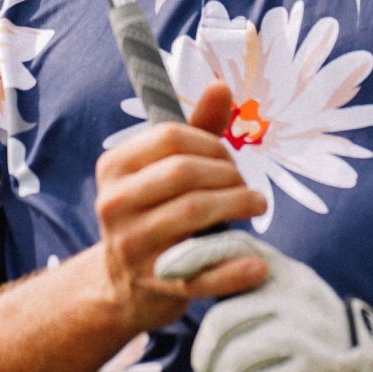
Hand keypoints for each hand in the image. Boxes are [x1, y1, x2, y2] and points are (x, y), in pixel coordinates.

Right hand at [92, 82, 268, 334]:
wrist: (123, 286)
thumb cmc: (155, 214)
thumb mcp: (164, 171)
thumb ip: (196, 130)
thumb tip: (221, 85)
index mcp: (114, 168)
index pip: (171, 137)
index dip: (212, 144)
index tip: (230, 160)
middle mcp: (114, 204)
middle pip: (184, 173)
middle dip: (229, 175)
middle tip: (249, 188)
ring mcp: (132, 247)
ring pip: (194, 213)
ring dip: (238, 205)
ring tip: (258, 206)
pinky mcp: (154, 284)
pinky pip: (201, 275)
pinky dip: (234, 270)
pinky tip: (257, 264)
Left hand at [154, 232, 372, 371]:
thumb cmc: (331, 351)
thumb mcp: (300, 308)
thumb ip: (259, 296)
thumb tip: (196, 288)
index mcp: (292, 275)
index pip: (235, 244)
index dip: (195, 253)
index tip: (166, 272)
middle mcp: (301, 296)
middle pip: (222, 320)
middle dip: (206, 359)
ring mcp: (310, 334)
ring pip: (233, 361)